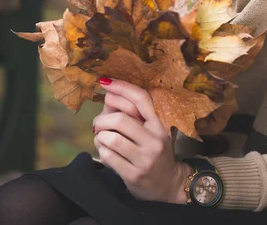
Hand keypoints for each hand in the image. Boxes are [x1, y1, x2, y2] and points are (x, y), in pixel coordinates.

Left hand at [93, 78, 190, 203]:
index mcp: (159, 125)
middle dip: (102, 119)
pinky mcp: (133, 175)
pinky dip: (101, 150)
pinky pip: (108, 157)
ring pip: (112, 138)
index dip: (122, 87)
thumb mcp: (152, 131)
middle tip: (97, 124)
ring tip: (101, 138)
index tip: (105, 81)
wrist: (169, 185)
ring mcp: (144, 159)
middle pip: (121, 119)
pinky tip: (105, 151)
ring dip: (100, 136)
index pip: (141, 99)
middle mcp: (154, 140)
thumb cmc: (155, 152)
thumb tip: (109, 94)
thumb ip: (134, 115)